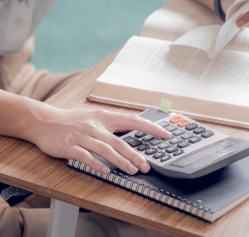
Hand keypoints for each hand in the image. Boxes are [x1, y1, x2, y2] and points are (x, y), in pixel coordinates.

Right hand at [26, 109, 169, 174]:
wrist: (44, 121)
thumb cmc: (72, 121)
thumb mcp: (95, 117)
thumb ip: (113, 124)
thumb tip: (133, 131)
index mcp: (104, 117)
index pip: (132, 120)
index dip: (150, 127)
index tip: (165, 134)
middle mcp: (95, 126)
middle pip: (119, 141)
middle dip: (135, 155)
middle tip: (147, 166)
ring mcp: (82, 136)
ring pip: (105, 150)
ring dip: (120, 161)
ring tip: (132, 170)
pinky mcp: (69, 147)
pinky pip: (85, 157)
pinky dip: (97, 164)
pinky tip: (106, 171)